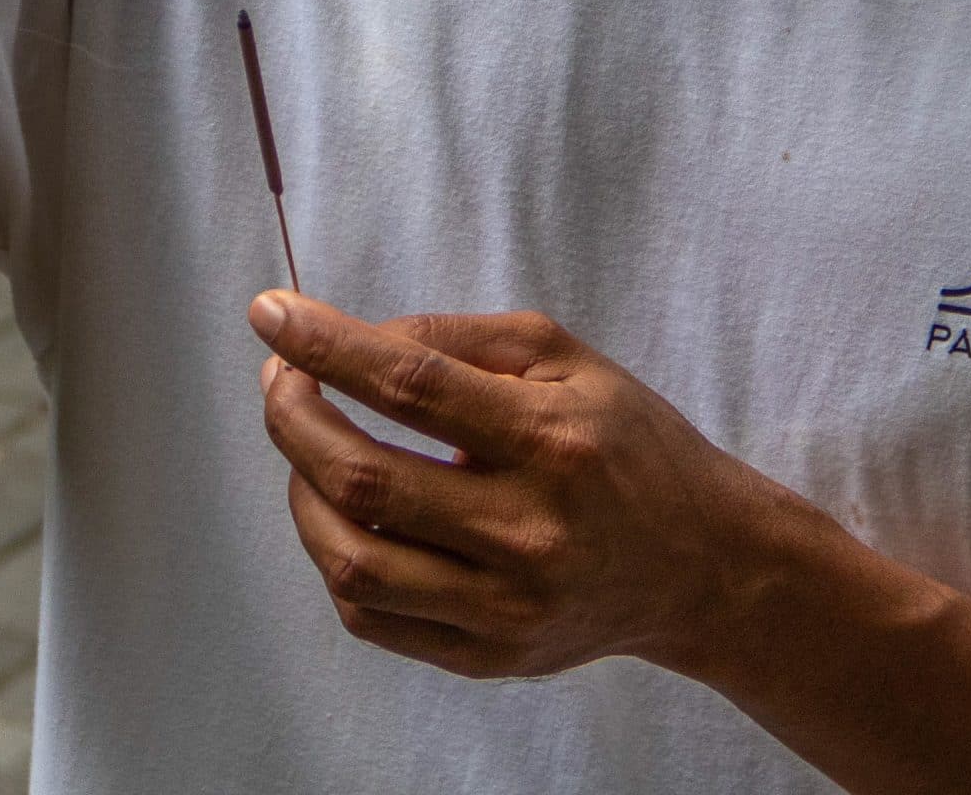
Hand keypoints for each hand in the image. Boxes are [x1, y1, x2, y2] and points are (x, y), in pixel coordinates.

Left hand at [251, 294, 782, 680]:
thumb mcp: (563, 357)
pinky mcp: (487, 657)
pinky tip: (342, 511)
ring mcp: (503, 608)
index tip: (271, 313)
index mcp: (548, 441)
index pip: (409, 385)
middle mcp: (525, 532)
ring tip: (306, 446)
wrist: (699, 563)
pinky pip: (372, 618)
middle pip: (364, 480)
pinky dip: (333, 557)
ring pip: (352, 563)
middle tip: (281, 376)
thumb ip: (457, 339)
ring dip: (301, 491)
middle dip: (293, 417)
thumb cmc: (625, 444)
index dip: (326, 345)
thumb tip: (356, 342)